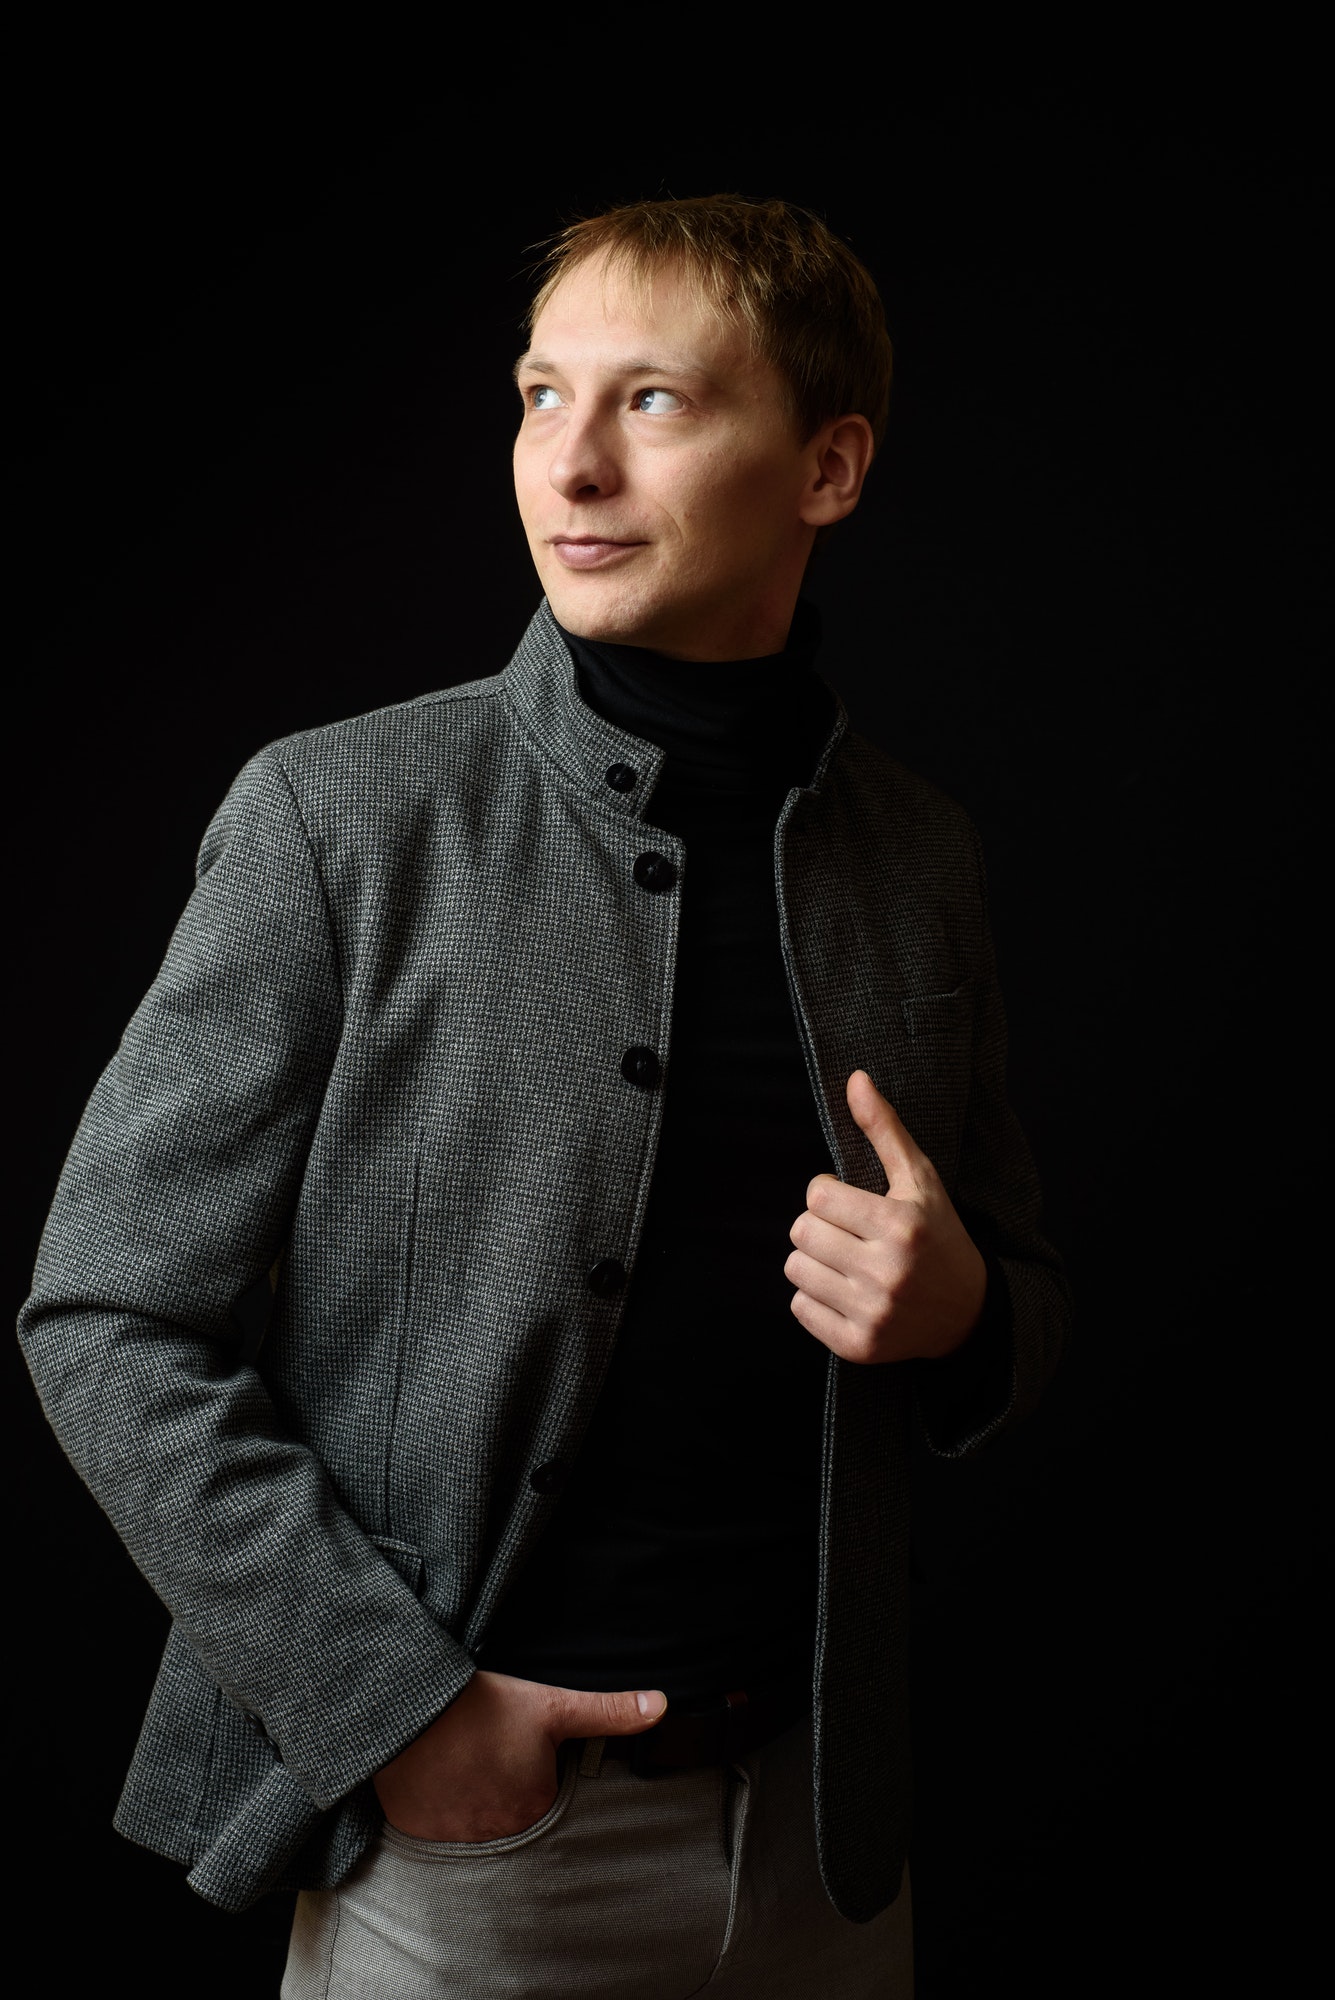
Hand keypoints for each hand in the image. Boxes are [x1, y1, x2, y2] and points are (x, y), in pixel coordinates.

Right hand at [372, 1670, 667, 1841]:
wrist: (410, 1709)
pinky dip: (439, 1812)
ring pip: (475, 1825)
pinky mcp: (417, 1832)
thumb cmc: (483, 1706)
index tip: (519, 1753)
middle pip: (512, 1817)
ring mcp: (454, 1837)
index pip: (546, 1801)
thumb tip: (662, 1706)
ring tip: (465, 1766)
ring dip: (474, 1804)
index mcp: (535, 1807)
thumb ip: (609, 1712)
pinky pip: (437, 1831)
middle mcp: (498, 1834)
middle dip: (505, 1793)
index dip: (536, 1774)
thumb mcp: (551, 1705)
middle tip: (489, 1757)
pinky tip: (438, 1780)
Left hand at [785, 1069, 986, 1363]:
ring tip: (845, 1260)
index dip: (828, 1194)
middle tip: (848, 1233)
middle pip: (801, 1232)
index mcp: (900, 1225)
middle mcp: (886, 1271)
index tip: (850, 1202)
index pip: (816, 1195)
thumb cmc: (938, 1235)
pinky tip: (845, 1291)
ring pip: (795, 1270)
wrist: (968, 1312)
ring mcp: (871, 1313)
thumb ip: (885, 1129)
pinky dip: (814, 1298)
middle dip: (818, 1226)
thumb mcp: (919, 1180)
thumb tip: (855, 1079)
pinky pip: (799, 1308)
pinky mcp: (858, 1345)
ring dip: (813, 1261)